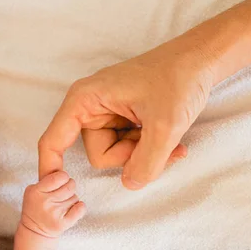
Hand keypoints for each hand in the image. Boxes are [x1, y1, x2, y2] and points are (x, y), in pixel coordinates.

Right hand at [21, 171, 84, 237]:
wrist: (34, 232)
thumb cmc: (36, 207)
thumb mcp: (32, 191)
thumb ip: (46, 180)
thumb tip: (63, 171)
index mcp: (36, 192)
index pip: (59, 177)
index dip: (64, 177)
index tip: (62, 180)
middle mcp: (45, 202)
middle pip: (70, 186)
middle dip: (70, 186)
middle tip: (65, 191)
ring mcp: (54, 214)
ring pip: (75, 197)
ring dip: (72, 198)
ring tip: (63, 203)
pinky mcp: (62, 224)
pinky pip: (80, 209)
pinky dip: (80, 207)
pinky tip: (74, 209)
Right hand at [39, 34, 217, 189]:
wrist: (201, 60)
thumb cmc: (179, 79)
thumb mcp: (166, 126)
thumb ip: (146, 162)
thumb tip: (130, 184)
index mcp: (85, 100)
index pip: (54, 140)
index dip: (49, 167)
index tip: (54, 189)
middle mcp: (91, 107)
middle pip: (98, 154)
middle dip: (129, 156)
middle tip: (156, 139)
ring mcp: (107, 113)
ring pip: (116, 154)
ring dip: (144, 153)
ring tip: (169, 136)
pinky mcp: (123, 118)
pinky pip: (129, 147)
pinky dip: (149, 148)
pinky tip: (170, 138)